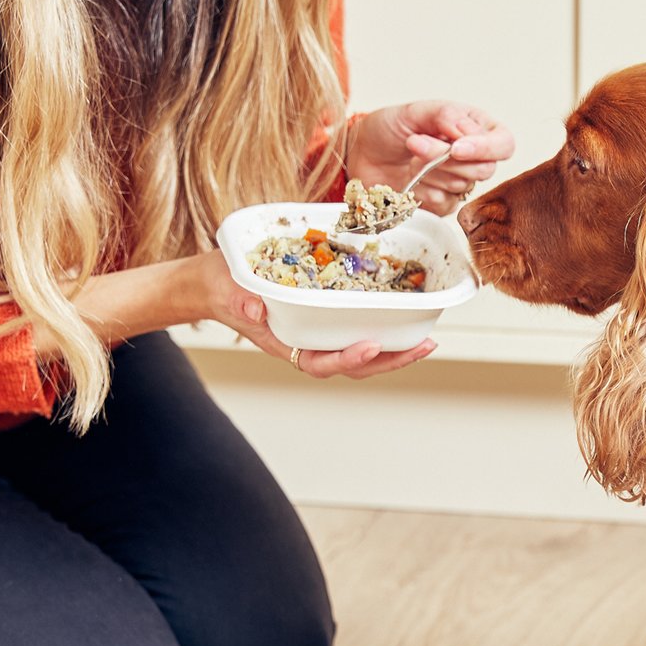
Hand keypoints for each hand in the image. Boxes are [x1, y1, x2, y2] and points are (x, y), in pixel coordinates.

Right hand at [196, 250, 435, 378]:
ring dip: (395, 348)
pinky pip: (359, 326)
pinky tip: (408, 314)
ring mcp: (320, 333)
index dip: (347, 359)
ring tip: (426, 340)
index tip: (370, 346)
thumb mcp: (225, 290)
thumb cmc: (221, 288)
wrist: (218, 282)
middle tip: (423, 346)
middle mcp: (308, 343)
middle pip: (353, 363)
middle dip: (390, 359)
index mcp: (286, 343)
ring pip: (362, 350)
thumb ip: (239, 300)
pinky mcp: (328, 316)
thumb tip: (256, 309)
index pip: (320, 362)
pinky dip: (385, 324)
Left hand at [348, 100, 514, 216]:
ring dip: (430, 171)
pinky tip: (410, 178)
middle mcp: (474, 156)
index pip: (503, 144)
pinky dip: (423, 189)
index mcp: (476, 128)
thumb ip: (445, 116)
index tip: (456, 148)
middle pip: (486, 169)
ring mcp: (459, 182)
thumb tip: (468, 133)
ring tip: (409, 156)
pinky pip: (444, 203)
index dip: (485, 149)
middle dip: (448, 159)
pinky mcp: (443, 203)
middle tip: (416, 143)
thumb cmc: (390, 127)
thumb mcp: (415, 111)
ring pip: (462, 186)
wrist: (361, 153)